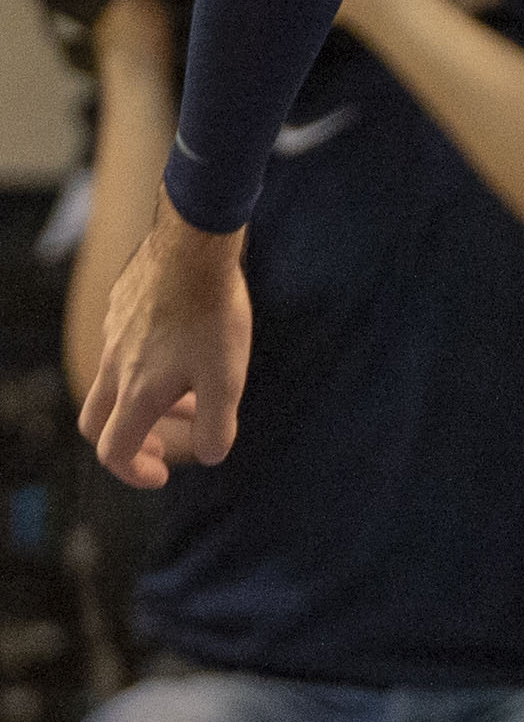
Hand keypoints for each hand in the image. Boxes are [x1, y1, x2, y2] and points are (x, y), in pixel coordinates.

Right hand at [78, 197, 250, 486]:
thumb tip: (209, 454)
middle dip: (128, 442)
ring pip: (113, 383)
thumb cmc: (213, 315)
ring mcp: (113, 334)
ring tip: (194, 394)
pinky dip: (147, 367)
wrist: (193, 247)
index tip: (161, 474)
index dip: (133, 472)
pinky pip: (123, 349)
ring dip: (147, 401)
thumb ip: (216, 426)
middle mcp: (114, 365)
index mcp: (137, 390)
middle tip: (163, 445)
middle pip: (98, 420)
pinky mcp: (120, 308)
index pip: (113, 449)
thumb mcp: (227, 379)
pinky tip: (186, 348)